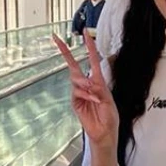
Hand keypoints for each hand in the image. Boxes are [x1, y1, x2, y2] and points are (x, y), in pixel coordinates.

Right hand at [53, 29, 117, 153]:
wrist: (104, 133)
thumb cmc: (109, 117)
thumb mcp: (108, 100)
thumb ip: (98, 89)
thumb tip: (87, 82)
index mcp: (98, 81)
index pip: (92, 59)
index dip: (89, 46)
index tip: (85, 33)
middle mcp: (87, 85)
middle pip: (73, 65)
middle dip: (65, 51)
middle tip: (56, 39)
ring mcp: (79, 93)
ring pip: (76, 80)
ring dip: (85, 84)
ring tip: (95, 94)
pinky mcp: (75, 102)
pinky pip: (77, 92)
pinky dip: (85, 94)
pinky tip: (93, 100)